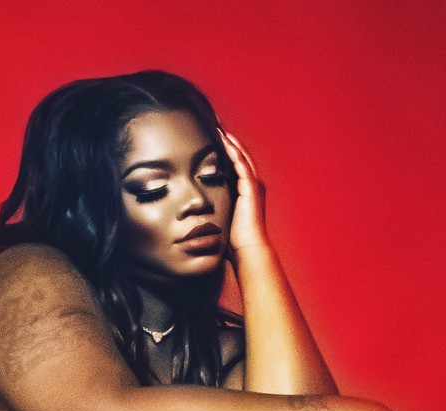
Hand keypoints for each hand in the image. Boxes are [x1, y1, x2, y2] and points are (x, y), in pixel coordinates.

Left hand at [218, 128, 268, 259]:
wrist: (247, 250)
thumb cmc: (234, 241)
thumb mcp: (221, 219)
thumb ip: (212, 209)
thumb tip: (193, 212)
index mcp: (245, 191)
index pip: (234, 165)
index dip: (225, 150)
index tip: (212, 138)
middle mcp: (251, 185)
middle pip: (239, 155)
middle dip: (228, 140)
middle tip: (215, 123)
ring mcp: (253, 185)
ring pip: (241, 155)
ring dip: (230, 140)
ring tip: (218, 126)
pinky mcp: (251, 188)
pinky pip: (242, 164)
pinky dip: (233, 151)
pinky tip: (224, 140)